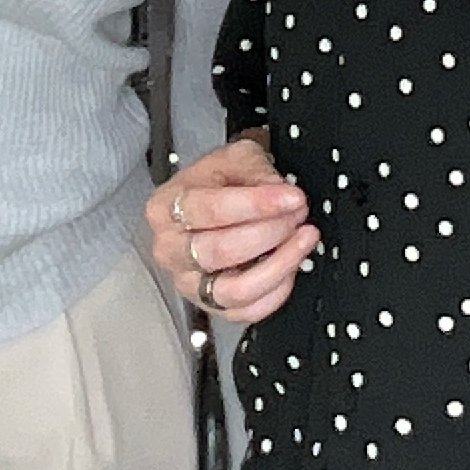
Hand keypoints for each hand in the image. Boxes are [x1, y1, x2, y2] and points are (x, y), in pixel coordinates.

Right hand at [147, 134, 318, 324]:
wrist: (206, 203)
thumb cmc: (215, 183)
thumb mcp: (234, 158)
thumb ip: (256, 171)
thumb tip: (281, 195)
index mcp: (166, 208)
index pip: (210, 210)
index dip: (257, 205)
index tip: (292, 198)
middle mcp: (170, 250)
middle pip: (220, 251)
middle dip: (270, 232)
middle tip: (298, 215)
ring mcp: (188, 282)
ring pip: (234, 290)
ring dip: (278, 265)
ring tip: (303, 241)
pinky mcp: (210, 306)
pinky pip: (246, 312)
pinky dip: (276, 292)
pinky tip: (291, 266)